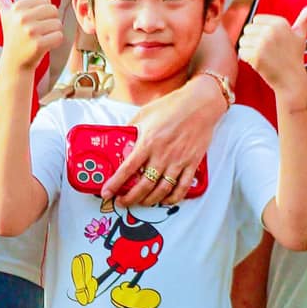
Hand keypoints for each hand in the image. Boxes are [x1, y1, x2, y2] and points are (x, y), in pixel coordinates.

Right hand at [0, 0, 66, 72]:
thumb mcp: (5, 15)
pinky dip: (56, 42)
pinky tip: (45, 46)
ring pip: (57, 24)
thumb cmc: (13, 36)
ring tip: (41, 38)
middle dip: (50, 21)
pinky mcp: (38, 45)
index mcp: (16, 8)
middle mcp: (21, 18)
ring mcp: (29, 32)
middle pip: (53, 10)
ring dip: (53, 32)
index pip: (46, 1)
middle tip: (39, 31)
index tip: (32, 22)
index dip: (43, 12)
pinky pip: (59, 36)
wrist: (14, 63)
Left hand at [104, 72, 224, 204]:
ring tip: (141, 202)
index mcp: (147, 143)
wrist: (199, 104)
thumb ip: (132, 129)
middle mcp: (162, 155)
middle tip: (122, 202)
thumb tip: (121, 139)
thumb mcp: (144, 114)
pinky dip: (173, 198)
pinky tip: (165, 200)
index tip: (106, 193)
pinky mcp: (192, 164)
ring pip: (162, 190)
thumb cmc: (171, 106)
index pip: (127, 169)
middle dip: (130, 198)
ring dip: (149, 201)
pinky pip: (182, 187)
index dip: (115, 184)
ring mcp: (178, 161)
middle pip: (144, 186)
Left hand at [237, 4, 306, 103]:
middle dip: (253, 40)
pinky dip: (247, 59)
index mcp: (280, 22)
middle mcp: (271, 30)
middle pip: (247, 29)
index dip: (261, 31)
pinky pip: (242, 52)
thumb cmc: (294, 56)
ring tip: (263, 57)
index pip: (256, 19)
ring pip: (243, 41)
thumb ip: (305, 19)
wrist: (291, 79)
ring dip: (249, 50)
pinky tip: (260, 63)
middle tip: (267, 51)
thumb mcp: (301, 35)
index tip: (272, 41)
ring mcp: (263, 43)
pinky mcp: (255, 55)